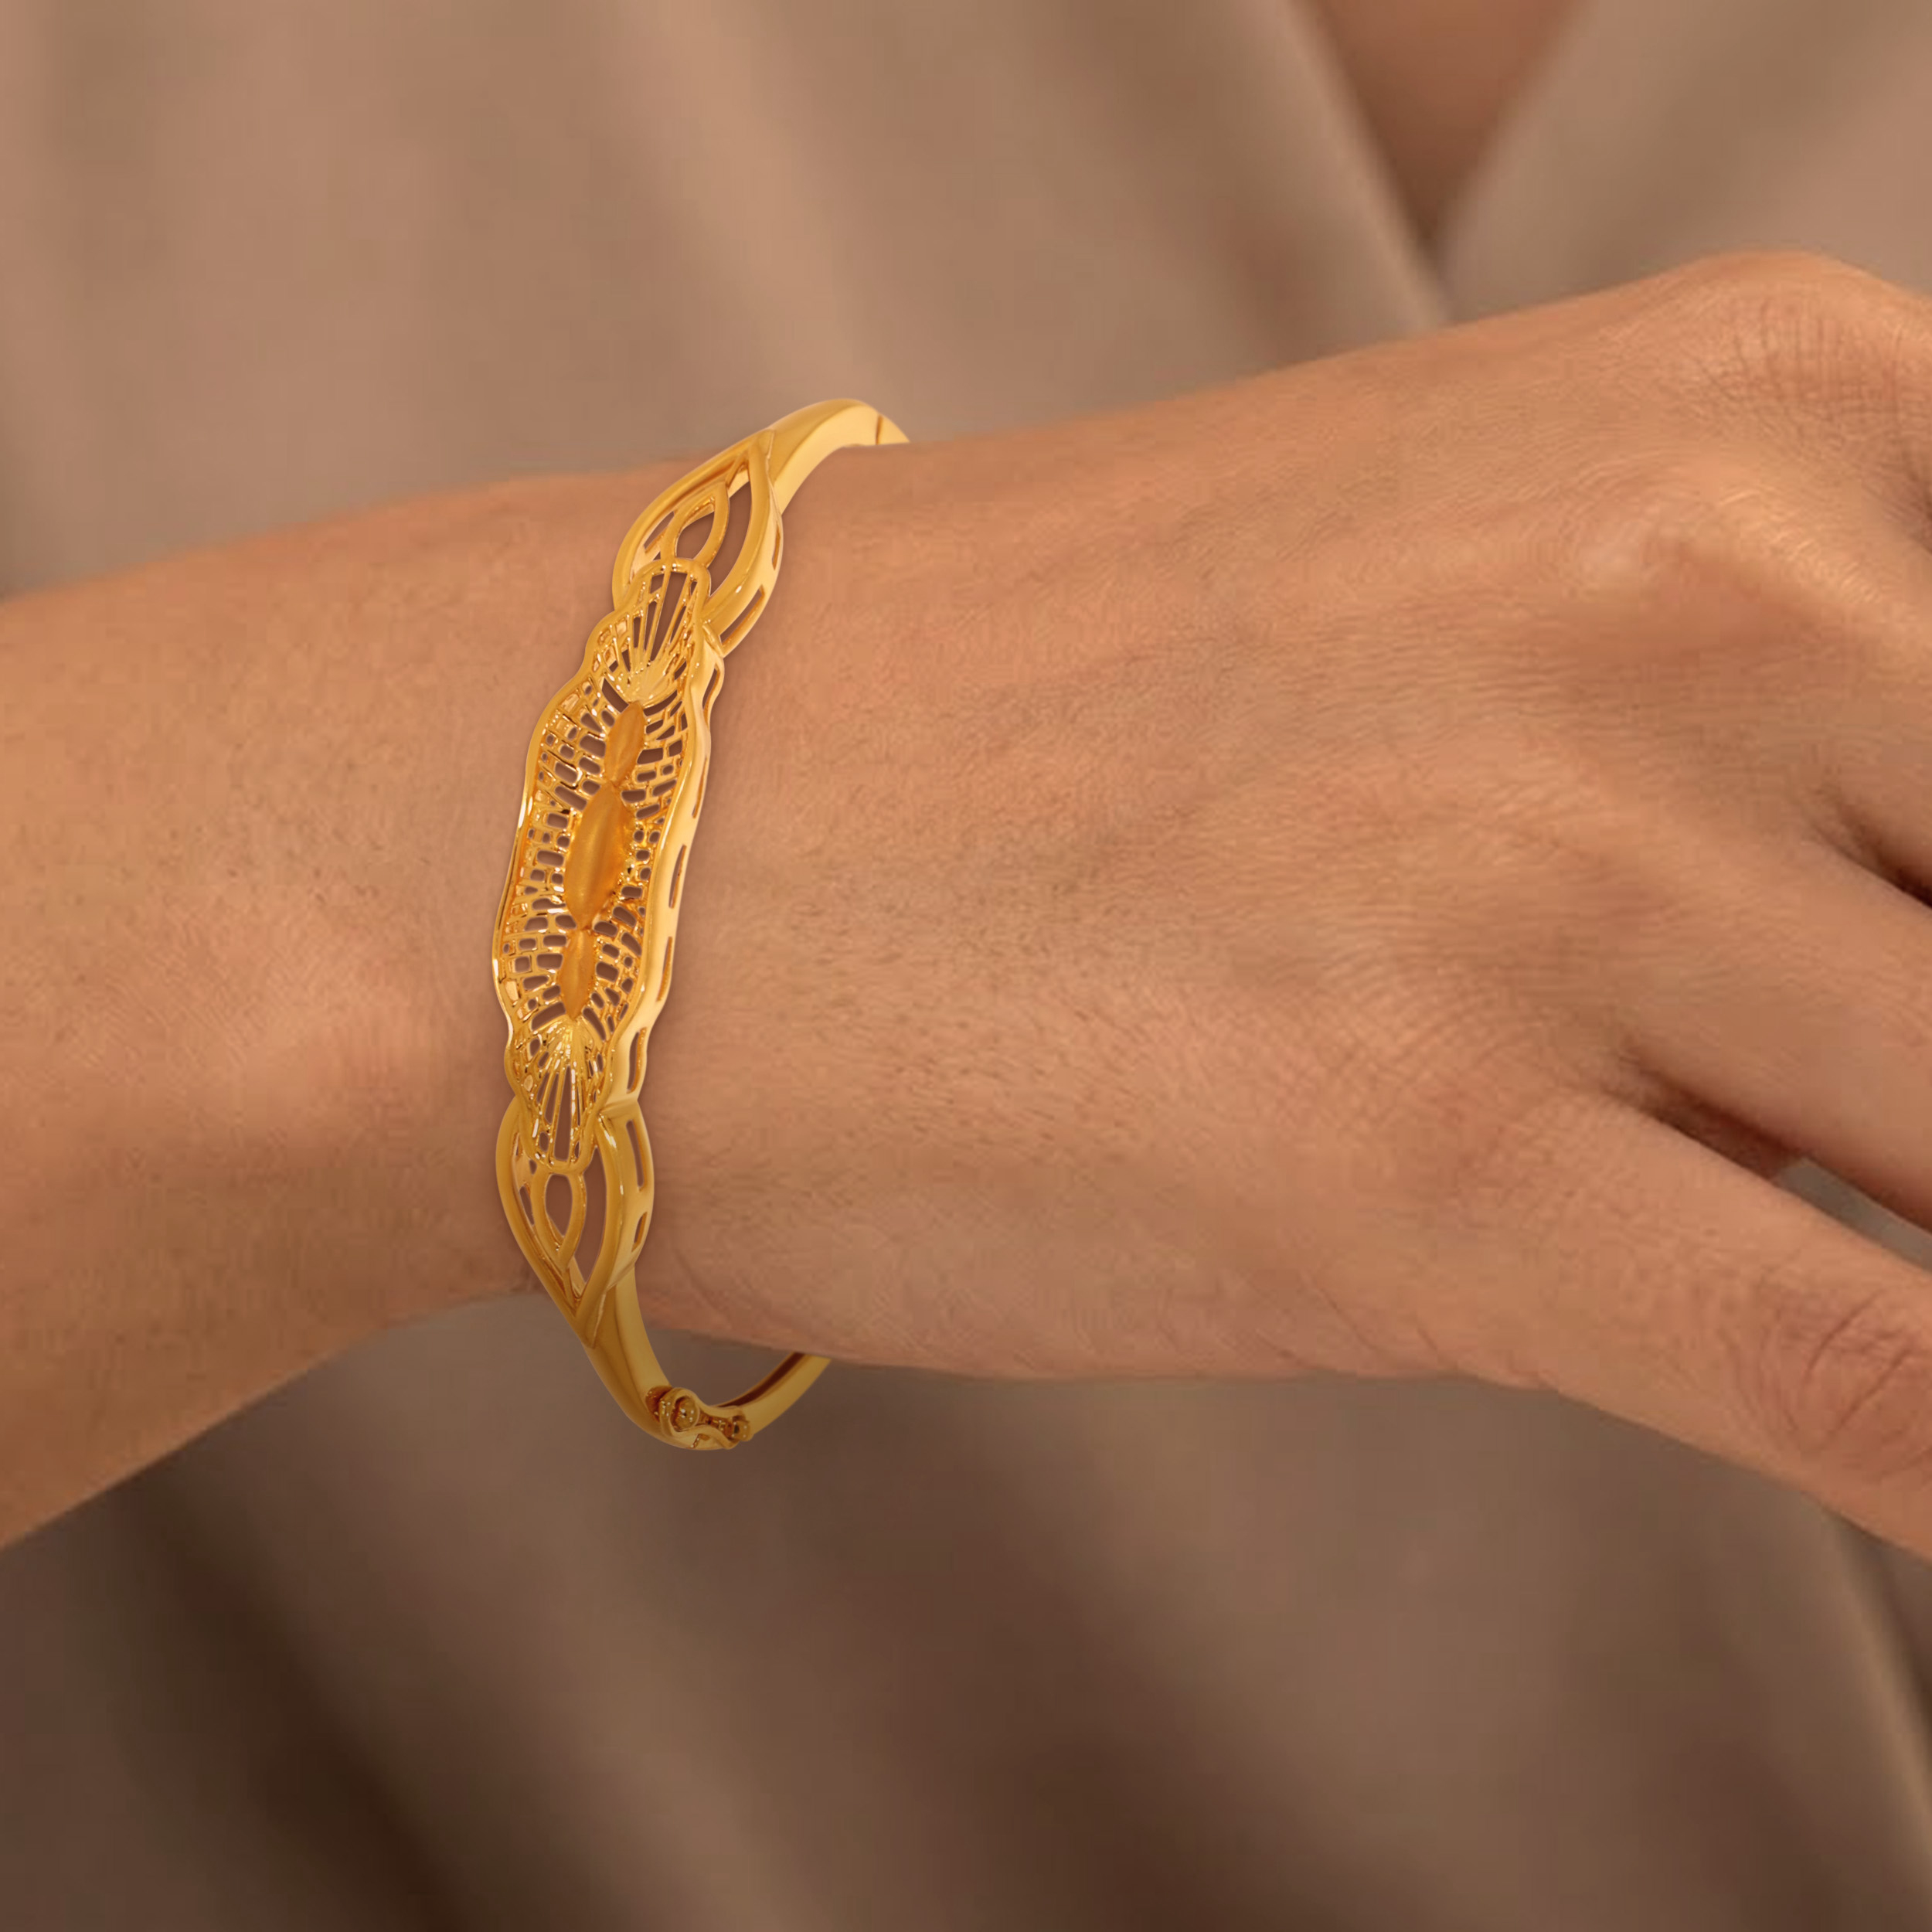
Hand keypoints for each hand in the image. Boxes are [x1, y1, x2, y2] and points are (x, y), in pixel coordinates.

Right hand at [649, 250, 1931, 1553]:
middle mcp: (1695, 592)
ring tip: (1770, 1228)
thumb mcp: (1476, 592)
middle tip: (1850, 1119)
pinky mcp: (1412, 1152)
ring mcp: (1548, 873)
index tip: (1918, 995)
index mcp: (1750, 405)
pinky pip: (1870, 1377)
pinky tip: (1919, 1486)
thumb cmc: (1029, 717)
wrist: (625, 827)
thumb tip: (1921, 956)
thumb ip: (1774, 732)